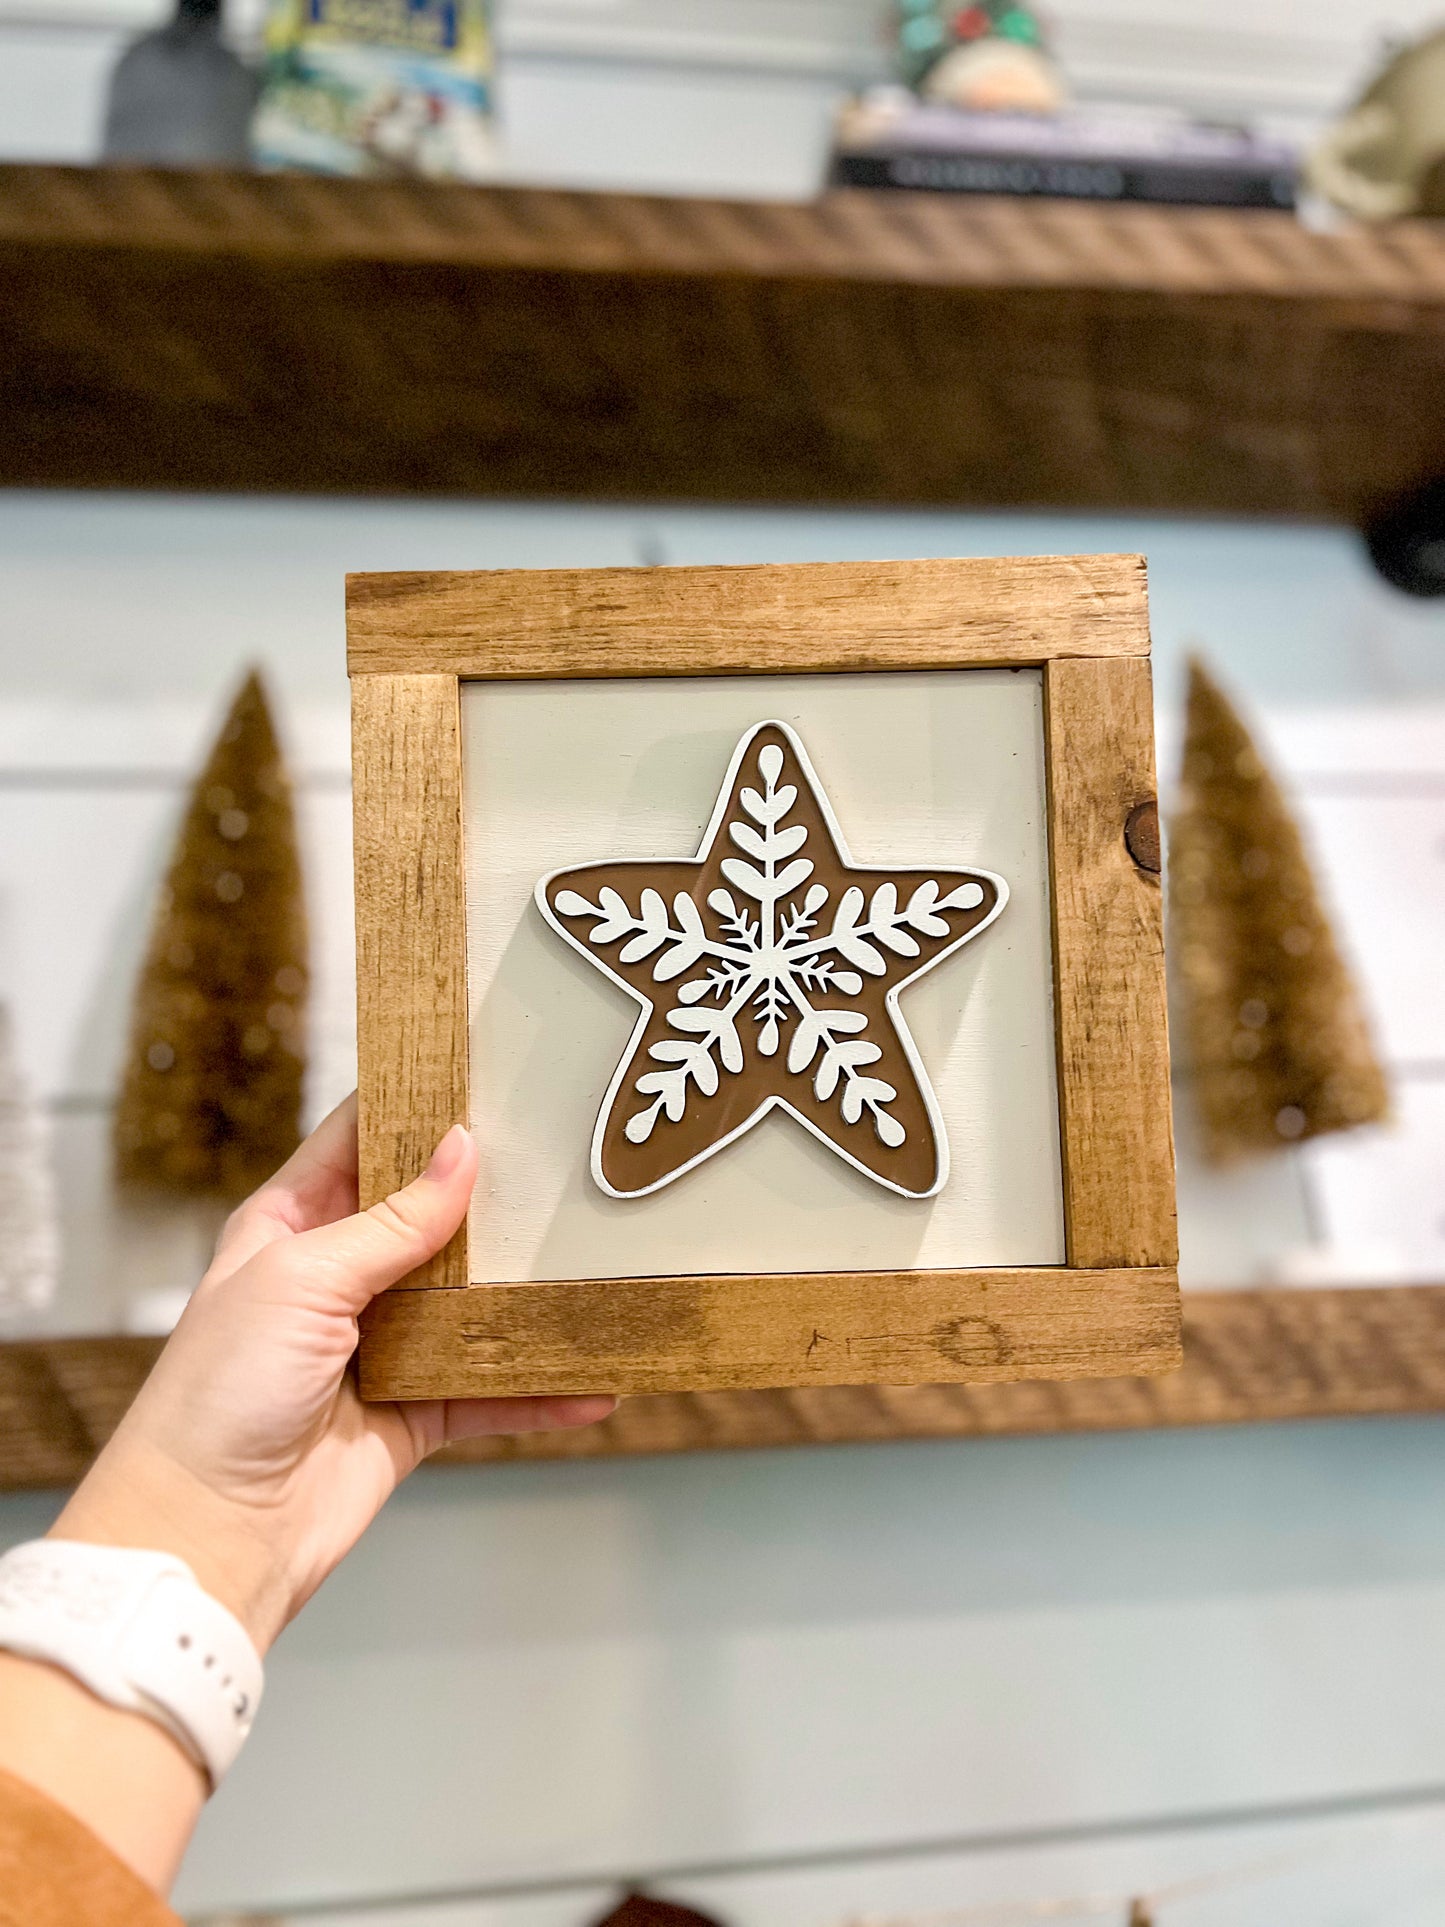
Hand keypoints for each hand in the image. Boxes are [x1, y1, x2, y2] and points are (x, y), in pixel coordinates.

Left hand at [55, 1096, 615, 1654]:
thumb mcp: (303, 1279)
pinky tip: (593, 1380)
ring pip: (471, 1305)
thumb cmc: (221, 1393)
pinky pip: (490, 1391)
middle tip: (561, 1157)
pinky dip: (540, 1390)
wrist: (210, 1533)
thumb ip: (392, 1221)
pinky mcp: (413, 1415)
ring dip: (527, 1293)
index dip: (412, 1103)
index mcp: (291, 1227)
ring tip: (595, 1260)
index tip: (479, 1068)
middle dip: (490, 1195)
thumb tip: (461, 1151)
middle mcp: (339, 1280)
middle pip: (430, 1219)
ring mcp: (380, 1348)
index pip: (358, 1142)